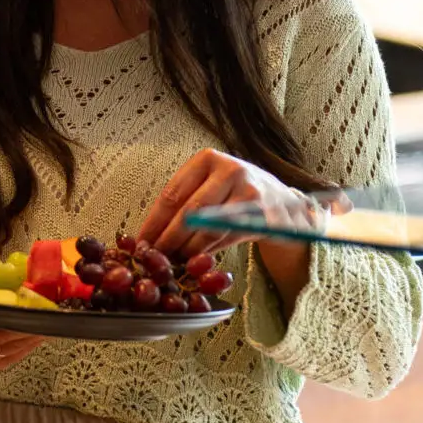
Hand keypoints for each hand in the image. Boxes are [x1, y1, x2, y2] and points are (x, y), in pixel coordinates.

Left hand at [137, 149, 313, 315]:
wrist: (282, 202)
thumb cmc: (233, 191)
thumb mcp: (208, 183)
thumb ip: (183, 199)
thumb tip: (148, 233)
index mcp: (208, 159)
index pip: (173, 193)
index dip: (154, 220)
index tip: (140, 240)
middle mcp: (231, 171)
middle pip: (190, 211)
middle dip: (168, 238)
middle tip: (153, 257)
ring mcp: (250, 194)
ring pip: (209, 229)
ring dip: (187, 250)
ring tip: (172, 262)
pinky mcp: (265, 218)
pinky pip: (228, 240)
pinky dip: (209, 252)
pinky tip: (197, 261)